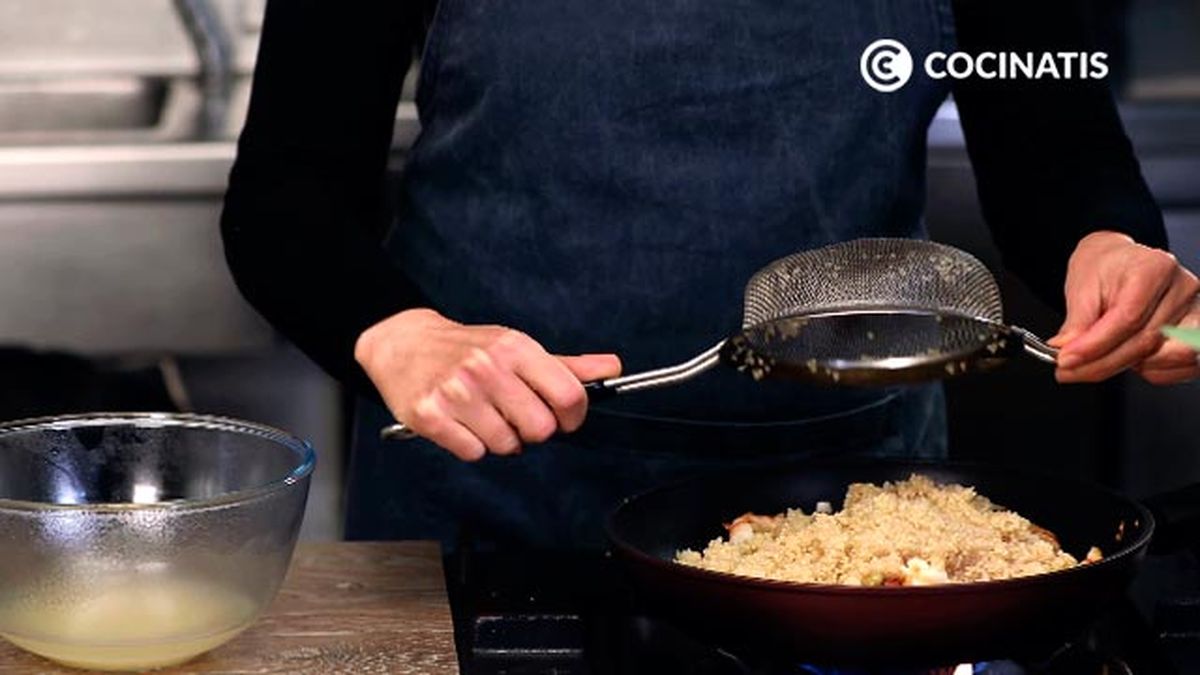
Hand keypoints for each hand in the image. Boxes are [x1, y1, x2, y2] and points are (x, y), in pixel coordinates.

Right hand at [355, 309, 621, 459]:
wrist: (403, 343)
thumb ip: (567, 365)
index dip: (573, 416)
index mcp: (515, 348)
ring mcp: (457, 392)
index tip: (564, 417)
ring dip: (501, 439)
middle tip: (515, 416)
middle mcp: (486, 368)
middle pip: (541, 428)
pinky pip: (473, 452)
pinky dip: (472, 445)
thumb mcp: (516, 347)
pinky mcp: (430, 416)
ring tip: (485, 416)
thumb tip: (614, 368)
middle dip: (534, 430)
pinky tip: (462, 424)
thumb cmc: (465, 347)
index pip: (569, 395)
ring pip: (507, 446)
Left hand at [1050, 231, 1199, 383]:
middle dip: (1102, 363)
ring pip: (1162, 357)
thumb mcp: (1081, 288)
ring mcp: (1194, 311)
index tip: (1066, 359)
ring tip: (1095, 360)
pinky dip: (1149, 371)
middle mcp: (1182, 288)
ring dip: (1125, 367)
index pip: (1128, 317)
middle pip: (1145, 341)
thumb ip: (1076, 324)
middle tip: (1068, 370)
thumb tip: (1068, 354)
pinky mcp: (1196, 332)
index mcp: (1154, 268)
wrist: (1120, 263)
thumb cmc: (1104, 270)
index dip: (1095, 344)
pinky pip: (1180, 366)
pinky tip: (1122, 360)